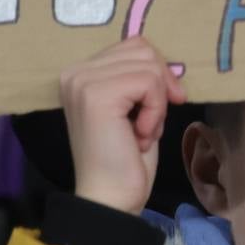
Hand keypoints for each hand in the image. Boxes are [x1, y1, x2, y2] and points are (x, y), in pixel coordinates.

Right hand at [61, 36, 185, 216]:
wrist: (109, 198)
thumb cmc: (125, 158)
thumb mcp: (136, 109)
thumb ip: (141, 79)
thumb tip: (169, 64)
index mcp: (81, 74)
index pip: (135, 46)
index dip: (158, 75)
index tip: (156, 109)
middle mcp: (75, 72)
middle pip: (144, 50)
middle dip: (160, 88)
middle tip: (147, 125)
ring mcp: (83, 81)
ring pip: (149, 66)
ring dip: (157, 103)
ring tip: (140, 131)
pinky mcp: (96, 94)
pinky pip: (149, 83)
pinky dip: (155, 112)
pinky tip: (138, 135)